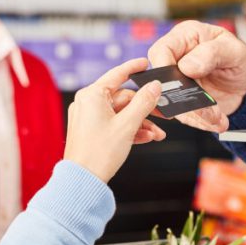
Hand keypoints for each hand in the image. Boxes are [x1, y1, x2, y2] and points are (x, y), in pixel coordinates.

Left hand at [64, 58, 164, 182]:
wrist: (83, 180)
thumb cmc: (99, 153)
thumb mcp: (127, 125)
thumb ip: (144, 102)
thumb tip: (154, 86)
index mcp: (92, 95)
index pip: (117, 74)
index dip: (134, 68)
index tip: (146, 64)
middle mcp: (87, 103)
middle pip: (123, 99)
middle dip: (145, 110)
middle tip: (163, 116)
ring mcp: (88, 118)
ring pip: (121, 114)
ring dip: (140, 123)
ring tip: (157, 135)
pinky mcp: (91, 131)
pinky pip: (114, 124)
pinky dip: (129, 130)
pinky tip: (146, 138)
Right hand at [147, 20, 245, 132]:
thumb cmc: (241, 59)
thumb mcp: (234, 51)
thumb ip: (211, 53)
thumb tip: (187, 66)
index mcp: (185, 37)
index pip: (161, 51)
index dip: (164, 68)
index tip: (179, 84)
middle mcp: (177, 59)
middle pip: (162, 81)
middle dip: (183, 99)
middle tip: (206, 109)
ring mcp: (178, 82)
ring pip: (172, 103)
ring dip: (195, 115)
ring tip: (217, 118)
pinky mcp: (182, 101)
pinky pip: (183, 115)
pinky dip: (200, 122)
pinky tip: (217, 122)